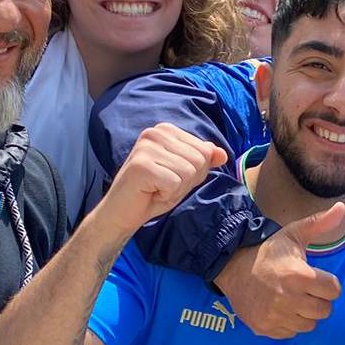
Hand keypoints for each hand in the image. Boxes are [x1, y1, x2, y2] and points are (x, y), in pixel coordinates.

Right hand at [97, 123, 229, 232]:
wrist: (122, 214)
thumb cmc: (153, 193)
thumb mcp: (184, 175)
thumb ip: (203, 161)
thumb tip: (223, 154)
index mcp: (166, 130)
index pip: (205, 150)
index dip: (194, 172)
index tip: (170, 177)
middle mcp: (155, 132)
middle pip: (199, 160)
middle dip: (186, 181)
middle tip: (163, 185)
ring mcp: (146, 147)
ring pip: (189, 172)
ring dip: (176, 189)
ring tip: (156, 189)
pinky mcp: (142, 165)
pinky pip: (175, 183)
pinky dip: (167, 195)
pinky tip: (150, 193)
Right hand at [213, 203, 344, 338]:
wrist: (232, 268)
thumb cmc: (268, 252)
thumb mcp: (293, 234)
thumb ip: (319, 224)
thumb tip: (342, 207)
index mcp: (298, 276)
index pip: (334, 290)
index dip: (328, 283)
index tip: (316, 278)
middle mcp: (288, 299)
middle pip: (324, 310)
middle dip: (318, 299)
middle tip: (305, 290)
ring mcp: (275, 316)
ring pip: (309, 324)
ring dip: (305, 313)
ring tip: (294, 299)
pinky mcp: (265, 328)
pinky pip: (291, 333)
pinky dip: (289, 323)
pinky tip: (281, 309)